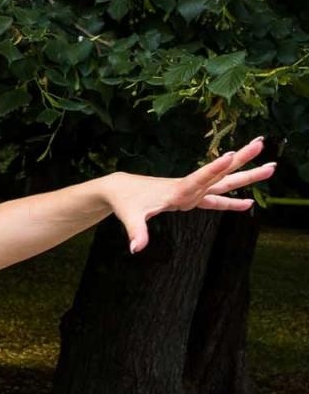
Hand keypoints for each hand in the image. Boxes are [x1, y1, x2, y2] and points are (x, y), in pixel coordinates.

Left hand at [110, 138, 275, 252]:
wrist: (120, 189)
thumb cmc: (125, 202)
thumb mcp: (129, 217)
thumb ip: (136, 232)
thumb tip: (136, 249)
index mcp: (175, 190)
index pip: (197, 179)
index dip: (212, 170)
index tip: (228, 156)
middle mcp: (187, 188)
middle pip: (219, 174)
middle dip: (241, 161)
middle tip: (262, 144)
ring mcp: (191, 191)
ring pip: (222, 182)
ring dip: (245, 174)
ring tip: (272, 166)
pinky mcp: (189, 196)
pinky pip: (214, 199)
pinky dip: (230, 202)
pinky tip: (248, 203)